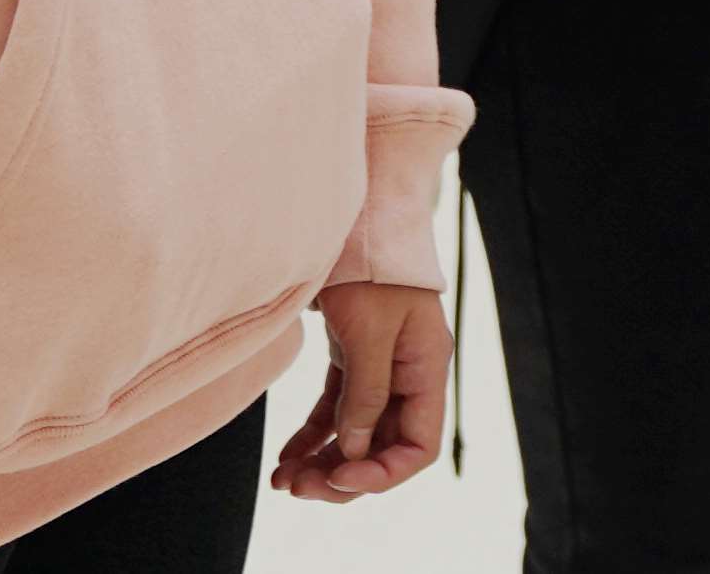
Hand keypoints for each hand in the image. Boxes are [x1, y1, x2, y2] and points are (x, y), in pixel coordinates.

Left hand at [271, 279, 447, 502]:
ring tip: (284, 481)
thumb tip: (353, 451)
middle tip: (298, 489)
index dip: (382, 473)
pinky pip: (335, 413)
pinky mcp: (353, 361)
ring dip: (322, 463)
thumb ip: (366, 394)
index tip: (339, 476)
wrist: (360, 220)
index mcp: (426, 371)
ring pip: (355, 436)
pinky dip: (312, 438)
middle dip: (342, 475)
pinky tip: (286, 457)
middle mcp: (408, 377)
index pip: (419, 446)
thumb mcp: (369, 331)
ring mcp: (381, 370)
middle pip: (383, 448)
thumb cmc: (371, 268)